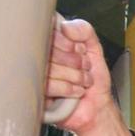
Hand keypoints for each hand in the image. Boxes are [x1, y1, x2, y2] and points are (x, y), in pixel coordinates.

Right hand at [46, 18, 113, 135]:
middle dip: (74, 61)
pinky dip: (67, 88)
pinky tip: (75, 92)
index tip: (80, 51)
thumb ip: (84, 30)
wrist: (96, 108)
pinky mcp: (37, 94)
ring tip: (82, 81)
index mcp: (52, 45)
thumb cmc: (93, 81)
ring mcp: (38, 76)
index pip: (49, 32)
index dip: (68, 43)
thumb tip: (64, 27)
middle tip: (84, 68)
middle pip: (48, 49)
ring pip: (49, 67)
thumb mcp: (94, 48)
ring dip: (74, 76)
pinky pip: (47, 85)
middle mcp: (42, 58)